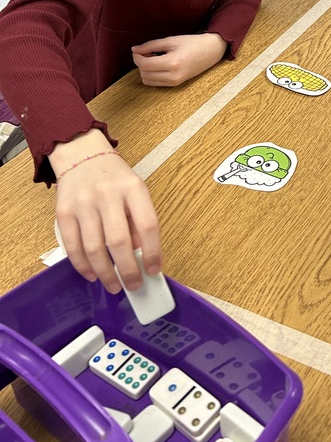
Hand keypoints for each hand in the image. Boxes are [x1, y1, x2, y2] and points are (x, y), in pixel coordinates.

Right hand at [50, 131, 160, 293]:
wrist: (81, 155)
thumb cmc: (114, 178)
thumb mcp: (135, 191)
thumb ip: (139, 220)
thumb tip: (142, 255)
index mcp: (132, 188)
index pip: (148, 224)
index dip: (153, 251)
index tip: (155, 270)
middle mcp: (107, 194)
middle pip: (119, 240)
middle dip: (128, 270)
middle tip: (134, 286)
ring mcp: (83, 203)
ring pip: (94, 248)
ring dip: (105, 273)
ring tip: (114, 285)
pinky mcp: (64, 212)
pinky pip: (73, 246)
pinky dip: (83, 266)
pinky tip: (93, 275)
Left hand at [132, 32, 226, 86]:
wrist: (210, 51)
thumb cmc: (192, 43)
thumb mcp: (171, 40)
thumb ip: (151, 45)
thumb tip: (134, 49)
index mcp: (173, 63)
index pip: (145, 65)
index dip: (137, 57)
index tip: (137, 50)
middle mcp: (173, 76)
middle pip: (144, 74)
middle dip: (141, 63)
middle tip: (146, 52)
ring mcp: (175, 82)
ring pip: (147, 80)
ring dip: (145, 70)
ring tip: (153, 58)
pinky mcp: (175, 84)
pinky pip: (155, 83)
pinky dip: (151, 74)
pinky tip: (158, 65)